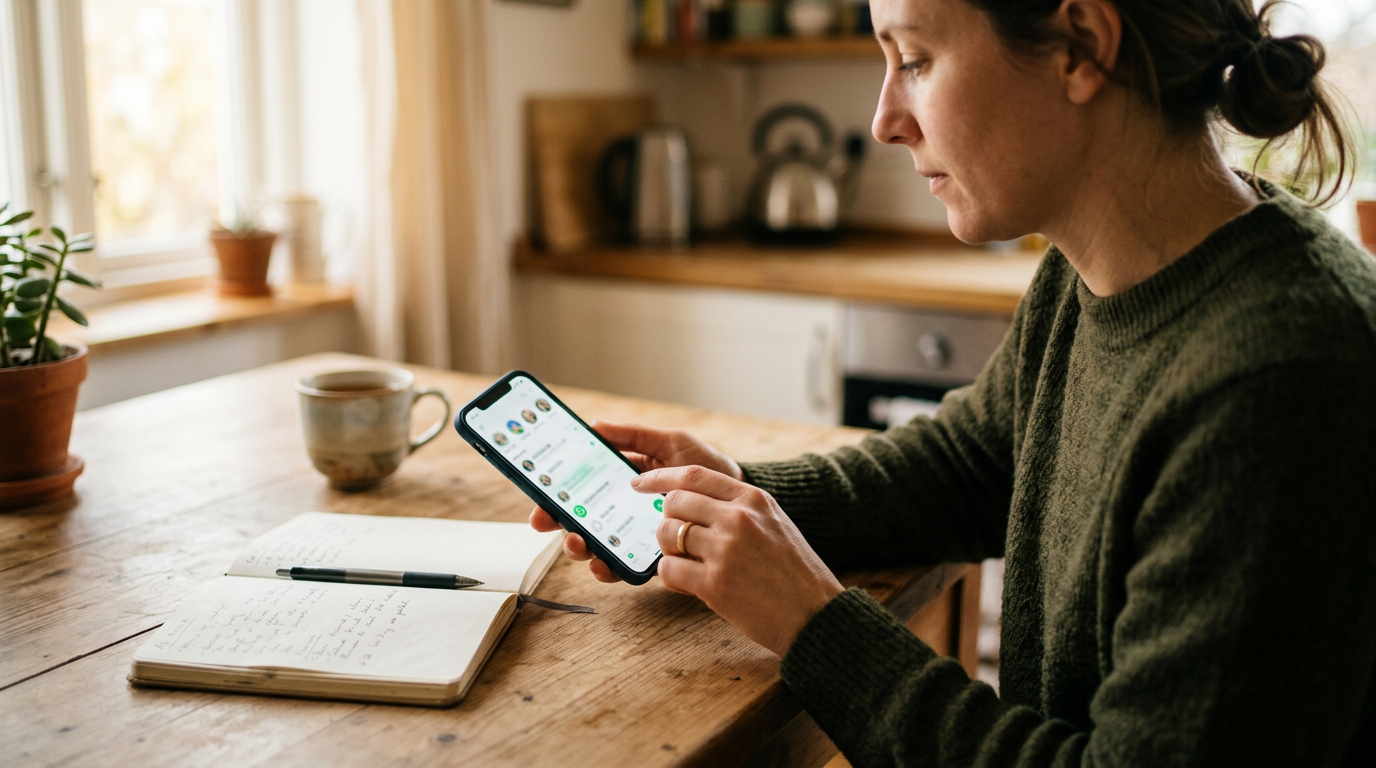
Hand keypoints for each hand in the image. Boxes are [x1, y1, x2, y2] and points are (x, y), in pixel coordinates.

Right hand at [529, 422, 742, 583]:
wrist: (741, 500)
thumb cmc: (709, 467)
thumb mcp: (673, 444)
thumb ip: (636, 436)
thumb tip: (595, 426)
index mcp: (624, 480)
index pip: (581, 487)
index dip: (555, 492)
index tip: (539, 495)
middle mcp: (624, 509)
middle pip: (578, 517)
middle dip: (557, 521)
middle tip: (548, 522)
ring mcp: (635, 535)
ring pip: (594, 544)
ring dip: (578, 546)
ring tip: (578, 543)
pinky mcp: (652, 557)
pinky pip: (622, 566)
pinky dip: (608, 567)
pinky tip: (604, 563)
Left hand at [635, 465, 842, 656]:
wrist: (816, 616)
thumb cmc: (795, 574)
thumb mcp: (775, 524)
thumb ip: (739, 509)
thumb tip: (692, 504)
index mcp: (754, 499)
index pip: (694, 475)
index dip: (660, 476)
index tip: (641, 482)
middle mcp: (738, 518)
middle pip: (675, 503)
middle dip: (666, 519)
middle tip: (673, 537)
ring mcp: (726, 550)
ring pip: (667, 535)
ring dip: (667, 550)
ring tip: (686, 564)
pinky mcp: (715, 584)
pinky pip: (668, 570)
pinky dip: (670, 577)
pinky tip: (687, 584)